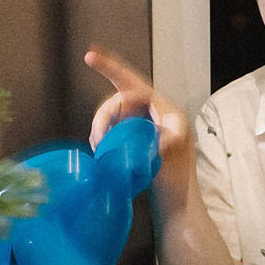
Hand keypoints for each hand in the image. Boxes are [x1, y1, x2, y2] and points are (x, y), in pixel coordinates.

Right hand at [85, 48, 194, 193]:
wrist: (176, 208)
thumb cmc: (176, 182)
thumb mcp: (170, 154)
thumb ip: (157, 135)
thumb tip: (141, 128)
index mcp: (165, 110)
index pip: (134, 83)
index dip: (110, 67)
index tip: (89, 55)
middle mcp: (155, 114)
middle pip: (119, 101)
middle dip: (103, 116)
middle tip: (97, 140)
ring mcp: (145, 128)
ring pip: (113, 116)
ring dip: (101, 128)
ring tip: (99, 147)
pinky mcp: (137, 142)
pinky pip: (114, 130)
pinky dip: (104, 137)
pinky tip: (101, 150)